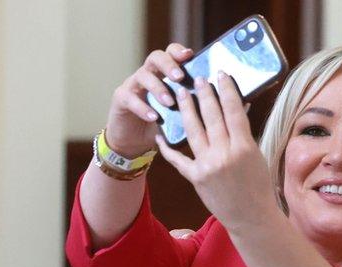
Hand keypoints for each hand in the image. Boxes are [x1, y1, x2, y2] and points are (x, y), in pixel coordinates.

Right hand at [106, 43, 193, 157]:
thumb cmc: (163, 124)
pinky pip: (129, 98)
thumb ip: (194, 104)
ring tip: (169, 102)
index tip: (190, 55)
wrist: (135, 140)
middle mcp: (149, 74)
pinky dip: (142, 107)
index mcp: (164, 73)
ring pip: (142, 76)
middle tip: (179, 77)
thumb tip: (220, 103)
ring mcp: (133, 84)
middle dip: (168, 65)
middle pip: (155, 58)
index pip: (170, 53)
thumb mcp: (181, 112)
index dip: (178, 51)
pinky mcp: (121, 99)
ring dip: (157, 88)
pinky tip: (153, 117)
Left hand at [156, 72, 279, 231]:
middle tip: (197, 79)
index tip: (220, 74)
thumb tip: (238, 109)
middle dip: (204, 94)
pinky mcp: (195, 178)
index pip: (233, 111)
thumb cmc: (258, 186)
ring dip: (186, 110)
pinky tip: (162, 134)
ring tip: (181, 94)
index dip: (226, 90)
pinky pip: (178, 158)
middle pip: (211, 117)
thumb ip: (244, 133)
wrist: (251, 217)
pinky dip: (169, 146)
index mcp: (244, 148)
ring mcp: (208, 166)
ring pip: (193, 131)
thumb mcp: (257, 156)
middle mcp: (225, 154)